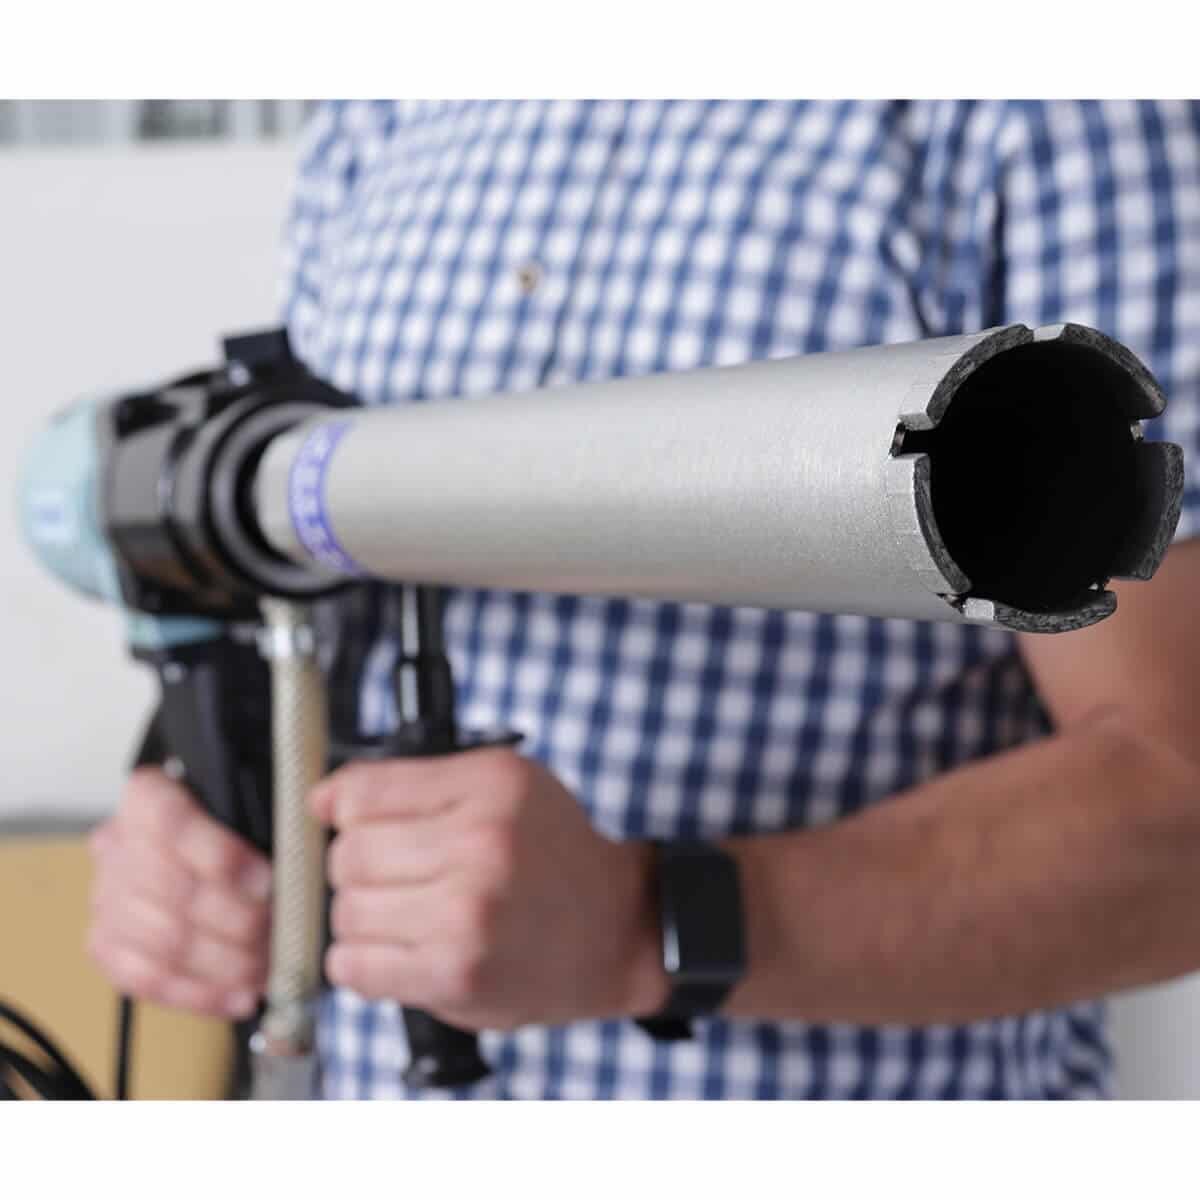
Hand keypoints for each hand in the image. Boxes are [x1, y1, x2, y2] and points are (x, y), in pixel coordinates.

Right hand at [87, 767, 271, 1019]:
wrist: (196, 850)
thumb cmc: (232, 827)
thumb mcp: (251, 802)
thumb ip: (267, 817)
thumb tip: (304, 846)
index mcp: (148, 797)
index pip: (169, 822)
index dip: (219, 855)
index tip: (267, 882)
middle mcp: (117, 847)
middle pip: (172, 889)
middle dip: (236, 919)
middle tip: (279, 932)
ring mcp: (107, 900)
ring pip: (164, 940)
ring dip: (227, 962)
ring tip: (269, 966)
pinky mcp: (108, 947)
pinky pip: (149, 980)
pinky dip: (202, 993)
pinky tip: (242, 995)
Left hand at [312, 749, 667, 1030]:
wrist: (617, 928)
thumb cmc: (553, 854)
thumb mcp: (503, 785)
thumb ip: (414, 783)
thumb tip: (323, 800)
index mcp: (492, 784)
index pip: (364, 792)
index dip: (344, 810)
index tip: (347, 822)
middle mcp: (483, 843)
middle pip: (349, 854)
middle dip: (356, 867)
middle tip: (394, 875)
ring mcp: (468, 913)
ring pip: (346, 910)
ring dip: (362, 916)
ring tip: (404, 915)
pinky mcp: (456, 973)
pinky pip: (354, 965)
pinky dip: (360, 961)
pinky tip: (397, 949)